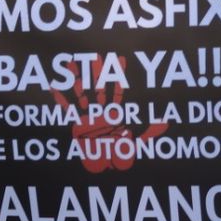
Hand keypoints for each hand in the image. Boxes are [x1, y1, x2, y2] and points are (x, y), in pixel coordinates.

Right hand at [51, 59, 167, 173]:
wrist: (104, 166)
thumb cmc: (120, 154)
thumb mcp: (137, 142)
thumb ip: (150, 131)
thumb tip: (166, 122)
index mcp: (115, 113)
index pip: (116, 90)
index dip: (118, 75)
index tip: (119, 59)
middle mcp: (101, 111)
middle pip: (98, 87)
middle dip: (97, 72)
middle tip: (95, 55)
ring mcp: (87, 115)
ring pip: (82, 94)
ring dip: (77, 79)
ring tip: (72, 62)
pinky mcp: (76, 123)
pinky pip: (68, 109)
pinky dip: (61, 98)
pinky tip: (54, 86)